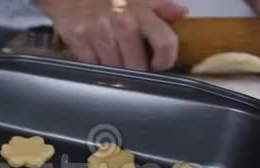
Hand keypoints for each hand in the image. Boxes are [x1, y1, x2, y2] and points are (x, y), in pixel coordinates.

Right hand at [38, 0, 187, 70]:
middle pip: (137, 66)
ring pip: (115, 69)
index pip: (165, 42)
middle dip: (137, 68)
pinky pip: (93, 66)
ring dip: (117, 67)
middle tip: (134, 62)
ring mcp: (98, 34)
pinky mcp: (78, 42)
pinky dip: (97, 64)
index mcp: (140, 12)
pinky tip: (97, 53)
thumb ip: (159, 5)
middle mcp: (121, 24)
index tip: (160, 64)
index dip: (166, 60)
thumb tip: (181, 13)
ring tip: (115, 56)